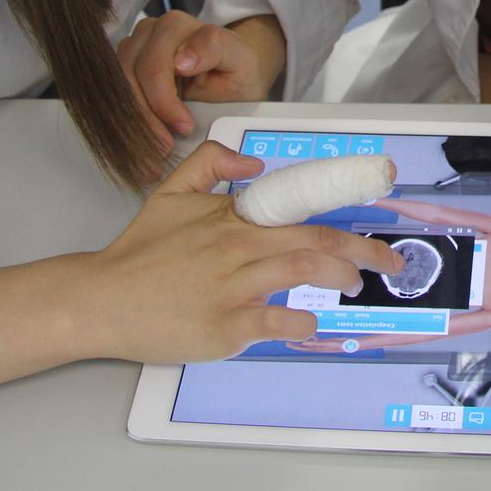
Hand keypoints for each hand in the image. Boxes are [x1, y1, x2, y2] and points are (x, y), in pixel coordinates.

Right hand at [78, 142, 404, 363]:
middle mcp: (238, 249)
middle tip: (389, 262)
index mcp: (232, 218)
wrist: (101, 298)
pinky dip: (302, 324)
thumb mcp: (170, 190)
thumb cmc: (139, 252)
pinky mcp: (225, 327)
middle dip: (363, 252)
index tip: (379, 195)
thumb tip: (252, 163)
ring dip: (340, 279)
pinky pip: (277, 322)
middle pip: (315, 241)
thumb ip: (211, 164)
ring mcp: (233, 289)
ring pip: (302, 273)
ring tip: (356, 286)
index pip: (299, 203)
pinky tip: (311, 325)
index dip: (344, 199)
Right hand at [115, 12, 279, 144]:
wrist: (229, 75)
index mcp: (175, 26)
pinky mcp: (123, 69)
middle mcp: (148, 33)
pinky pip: (114, 95)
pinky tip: (146, 137)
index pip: (154, 65)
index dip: (164, 101)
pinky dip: (128, 119)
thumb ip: (214, 48)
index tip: (185, 127)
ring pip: (117, 86)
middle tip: (168, 144)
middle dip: (148, 115)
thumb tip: (180, 61)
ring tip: (158, 143)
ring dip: (136, 119)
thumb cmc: (235, 68)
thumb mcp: (240, 59)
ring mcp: (132, 49)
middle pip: (131, 76)